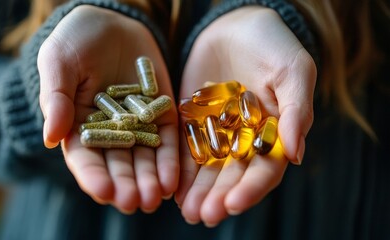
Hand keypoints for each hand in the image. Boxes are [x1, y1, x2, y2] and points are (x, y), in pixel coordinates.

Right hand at [38, 6, 178, 213]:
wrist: (111, 22)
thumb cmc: (76, 40)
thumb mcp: (58, 63)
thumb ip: (56, 98)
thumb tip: (51, 138)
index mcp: (79, 126)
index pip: (85, 158)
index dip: (93, 176)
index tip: (103, 192)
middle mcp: (110, 132)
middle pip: (118, 164)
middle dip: (126, 185)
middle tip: (135, 202)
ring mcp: (138, 124)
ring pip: (144, 158)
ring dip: (150, 179)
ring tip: (156, 197)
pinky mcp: (162, 113)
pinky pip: (167, 139)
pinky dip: (170, 159)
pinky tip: (174, 179)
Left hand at [176, 6, 315, 225]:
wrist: (235, 24)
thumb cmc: (271, 44)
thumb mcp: (292, 70)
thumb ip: (297, 110)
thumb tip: (296, 155)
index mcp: (274, 132)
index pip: (265, 169)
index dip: (251, 188)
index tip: (233, 204)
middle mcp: (245, 138)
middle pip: (233, 175)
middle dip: (218, 196)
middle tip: (202, 215)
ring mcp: (217, 131)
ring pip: (208, 168)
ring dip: (197, 191)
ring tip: (186, 210)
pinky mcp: (193, 121)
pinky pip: (186, 148)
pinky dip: (180, 168)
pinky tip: (172, 186)